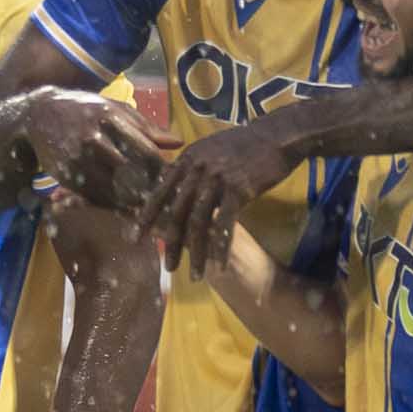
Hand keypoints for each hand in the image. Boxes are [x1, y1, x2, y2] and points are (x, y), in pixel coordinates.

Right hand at [20, 90, 167, 214]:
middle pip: (132, 173)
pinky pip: (95, 196)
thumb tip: (178, 142)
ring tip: (146, 206)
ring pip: (113, 189)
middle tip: (164, 200)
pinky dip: (111, 204)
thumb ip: (147, 127)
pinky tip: (123, 206)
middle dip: (149, 189)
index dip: (161, 169)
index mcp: (111, 118)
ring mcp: (78, 158)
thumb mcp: (115, 110)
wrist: (40, 115)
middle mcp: (94, 138)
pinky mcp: (66, 175)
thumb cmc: (86, 110)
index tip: (172, 179)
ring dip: (132, 201)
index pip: (146, 150)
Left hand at [140, 117, 292, 275]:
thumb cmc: (245, 143)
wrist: (277, 136)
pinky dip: (221, 249)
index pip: (160, 191)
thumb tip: (174, 180)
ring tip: (194, 275)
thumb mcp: (210, 147)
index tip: (134, 238)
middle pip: (176, 212)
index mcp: (186, 159)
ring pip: (199, 223)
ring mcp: (216, 179)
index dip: (146, 216)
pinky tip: (220, 266)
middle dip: (170, 243)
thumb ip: (191, 165)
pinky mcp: (238, 189)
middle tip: (167, 267)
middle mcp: (196, 169)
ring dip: (196, 253)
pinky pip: (225, 225)